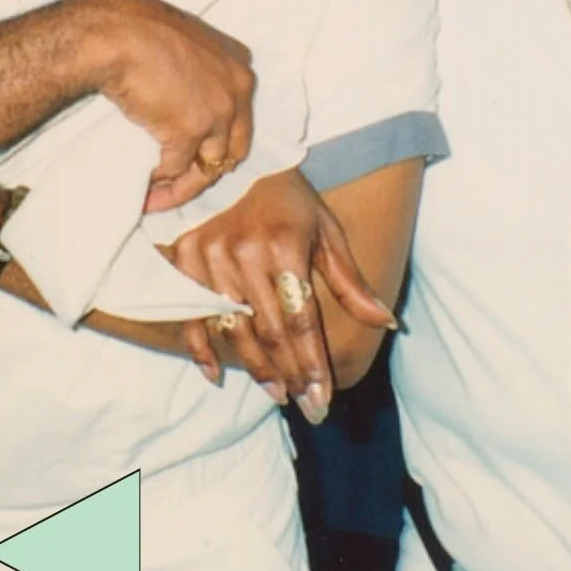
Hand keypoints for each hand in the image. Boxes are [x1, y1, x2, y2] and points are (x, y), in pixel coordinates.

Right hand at [81, 0, 254, 211]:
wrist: (116, 32)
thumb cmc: (139, 30)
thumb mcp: (184, 46)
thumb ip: (195, 75)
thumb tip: (182, 105)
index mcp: (239, 64)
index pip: (239, 117)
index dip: (215, 141)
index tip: (191, 157)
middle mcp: (239, 88)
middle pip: (232, 148)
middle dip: (205, 171)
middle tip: (177, 185)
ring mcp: (219, 111)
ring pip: (209, 167)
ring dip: (182, 187)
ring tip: (157, 198)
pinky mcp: (192, 130)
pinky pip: (177, 168)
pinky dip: (161, 182)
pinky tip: (145, 187)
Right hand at [161, 169, 396, 418]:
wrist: (239, 164)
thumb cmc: (292, 203)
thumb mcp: (327, 233)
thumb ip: (350, 283)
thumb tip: (386, 322)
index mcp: (284, 246)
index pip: (301, 320)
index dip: (313, 364)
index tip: (324, 398)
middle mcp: (245, 255)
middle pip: (270, 332)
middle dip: (291, 375)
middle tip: (306, 406)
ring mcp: (210, 259)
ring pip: (234, 330)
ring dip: (256, 368)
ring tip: (278, 393)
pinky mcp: (185, 260)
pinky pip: (192, 316)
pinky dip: (202, 349)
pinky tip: (217, 373)